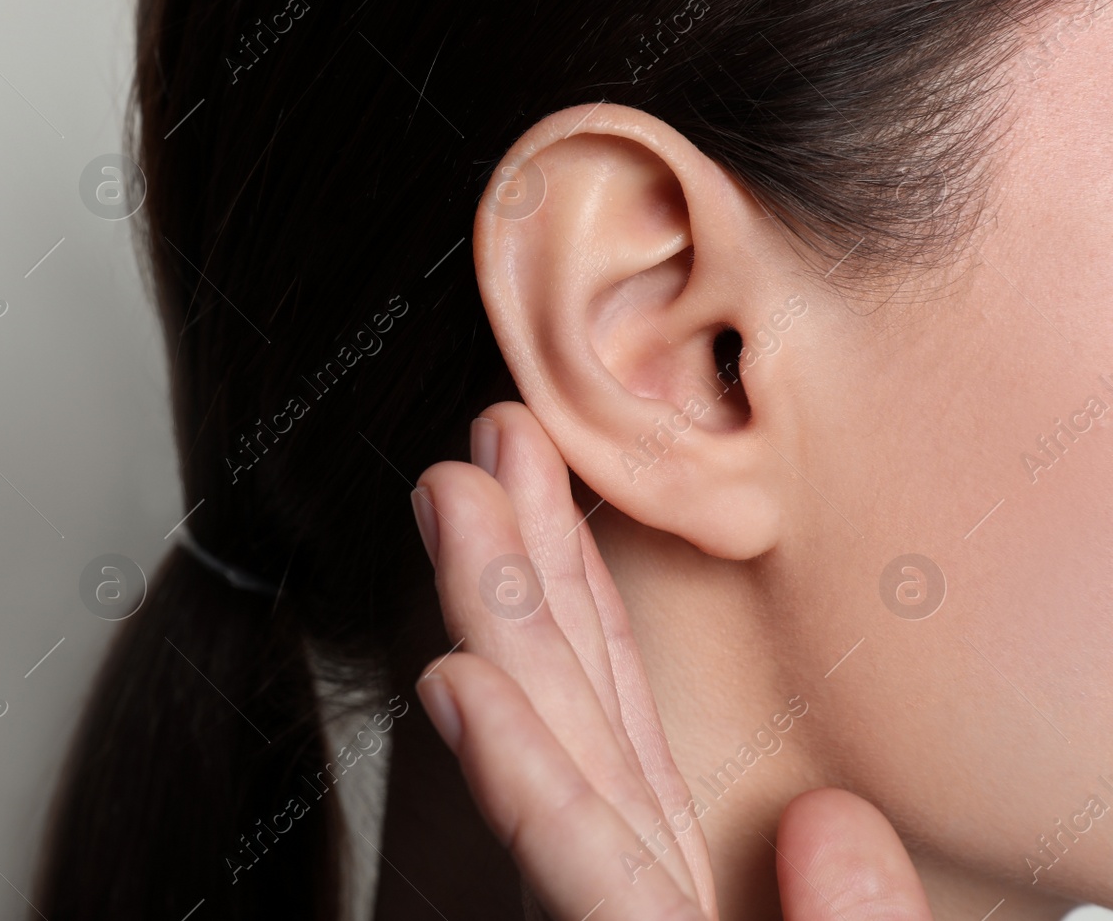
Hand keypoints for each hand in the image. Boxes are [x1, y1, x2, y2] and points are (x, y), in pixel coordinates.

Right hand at [409, 402, 932, 919]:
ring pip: (562, 767)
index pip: (624, 720)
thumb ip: (859, 911)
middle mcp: (645, 890)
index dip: (577, 590)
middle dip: (519, 563)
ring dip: (498, 623)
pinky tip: (463, 682)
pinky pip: (594, 884)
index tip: (546, 473)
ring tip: (454, 499)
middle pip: (576, 708)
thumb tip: (831, 817)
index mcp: (698, 889)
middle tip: (491, 440)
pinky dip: (525, 783)